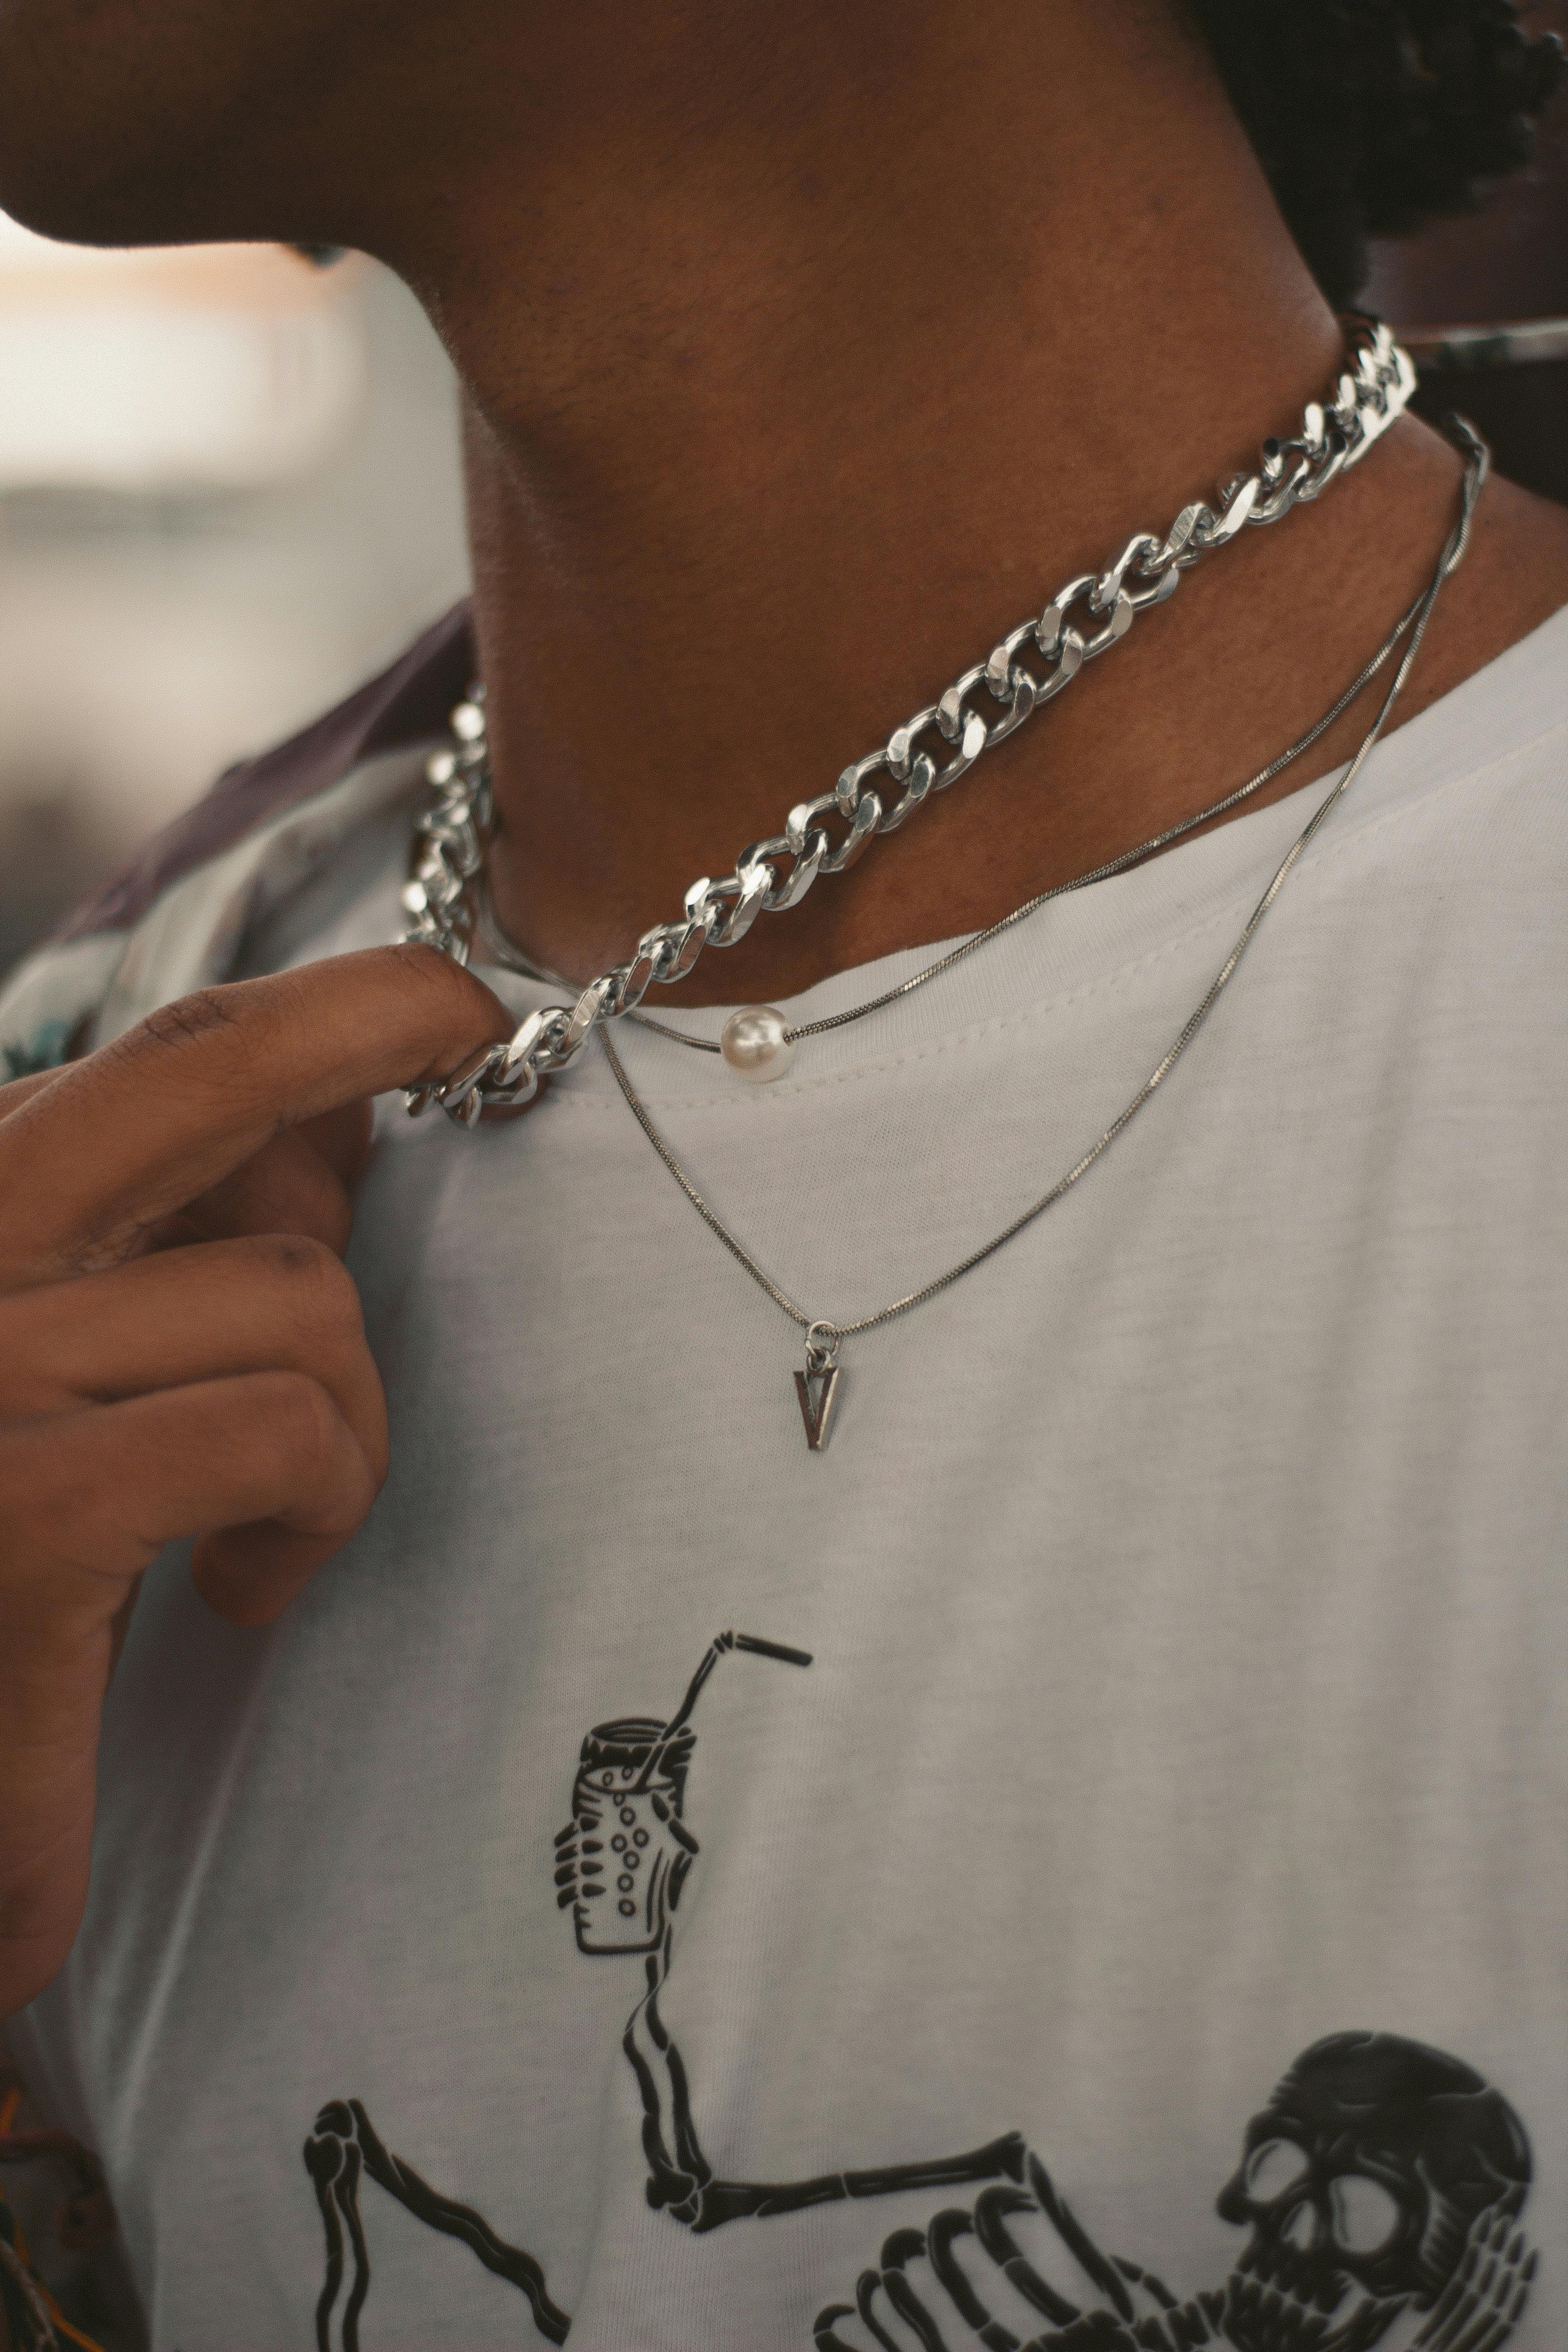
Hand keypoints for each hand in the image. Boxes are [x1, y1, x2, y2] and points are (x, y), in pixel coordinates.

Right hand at [0, 944, 515, 2017]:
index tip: (439, 995)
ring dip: (342, 1427)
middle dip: (366, 1014)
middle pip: (199, 1068)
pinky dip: (309, 1510)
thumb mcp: (84, 1368)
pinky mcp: (22, 1512)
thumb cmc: (10, 1575)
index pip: (160, 1062)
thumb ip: (182, 1240)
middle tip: (464, 1019)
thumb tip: (338, 1114)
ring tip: (262, 1537)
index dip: (325, 1009)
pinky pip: (276, 1430)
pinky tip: (241, 1590)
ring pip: (295, 1297)